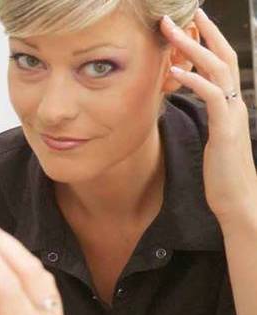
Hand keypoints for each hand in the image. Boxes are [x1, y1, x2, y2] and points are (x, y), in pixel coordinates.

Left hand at [161, 9, 256, 223]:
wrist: (238, 200)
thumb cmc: (222, 173)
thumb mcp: (213, 137)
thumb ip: (208, 117)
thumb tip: (193, 103)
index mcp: (229, 103)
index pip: (220, 63)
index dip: (206, 42)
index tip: (189, 23)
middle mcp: (234, 102)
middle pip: (221, 57)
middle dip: (200, 33)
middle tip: (178, 15)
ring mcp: (232, 114)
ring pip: (216, 70)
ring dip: (192, 48)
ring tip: (171, 31)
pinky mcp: (225, 129)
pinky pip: (212, 97)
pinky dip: (195, 81)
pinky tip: (176, 72)